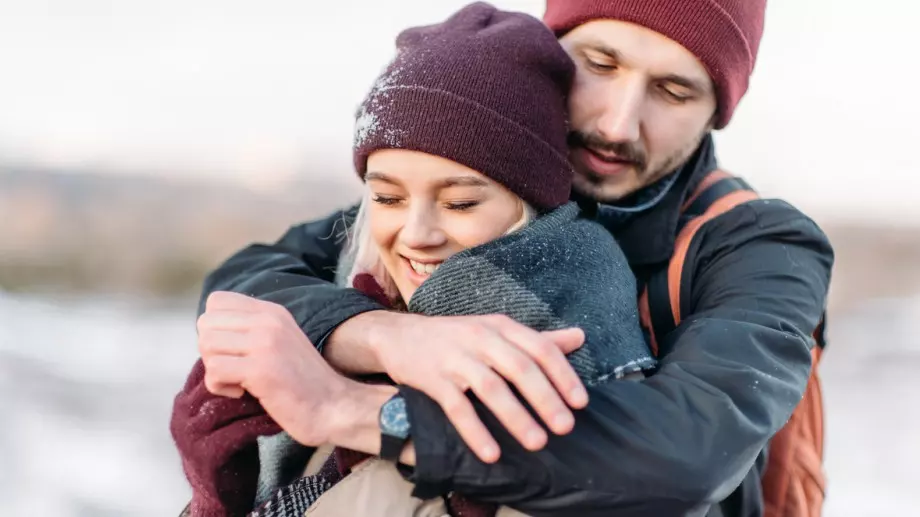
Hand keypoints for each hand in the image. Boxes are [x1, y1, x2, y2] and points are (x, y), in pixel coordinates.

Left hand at [197, 291, 349, 445]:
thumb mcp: (279, 342)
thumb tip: (207, 333)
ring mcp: (265, 343)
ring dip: (214, 370)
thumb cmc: (303, 383)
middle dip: (210, 351)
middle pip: (206, 323)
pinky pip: (214, 370)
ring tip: (239, 382)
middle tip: (233, 369)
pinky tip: (242, 393)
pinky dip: (219, 387)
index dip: (215, 328)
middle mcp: (268, 320)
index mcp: (272, 312)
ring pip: (206, 344)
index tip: (233, 351)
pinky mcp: (261, 369)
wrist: (333, 407)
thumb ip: (251, 331)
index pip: (217, 301)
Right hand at [364, 311, 587, 462]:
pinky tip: (492, 453)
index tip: (580, 403)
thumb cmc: (458, 337)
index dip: (563, 375)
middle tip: (565, 427)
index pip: (540, 348)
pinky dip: (475, 431)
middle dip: (546, 399)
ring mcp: (455, 358)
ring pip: (491, 388)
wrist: (400, 336)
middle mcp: (480, 338)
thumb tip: (580, 337)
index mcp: (501, 327)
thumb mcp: (497, 330)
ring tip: (537, 442)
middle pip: (519, 368)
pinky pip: (456, 408)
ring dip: (516, 417)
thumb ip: (537, 338)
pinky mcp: (433, 379)